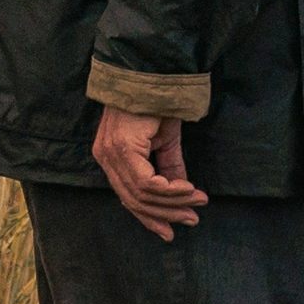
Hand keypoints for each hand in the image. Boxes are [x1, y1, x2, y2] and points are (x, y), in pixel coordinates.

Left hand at [91, 108, 204, 240]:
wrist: (153, 72)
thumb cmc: (157, 102)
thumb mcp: (165, 140)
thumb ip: (169, 168)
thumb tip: (180, 194)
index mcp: (111, 157)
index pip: (128, 196)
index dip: (150, 217)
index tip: (171, 231)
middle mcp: (106, 157)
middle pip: (134, 200)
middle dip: (166, 214)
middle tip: (193, 218)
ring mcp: (111, 153)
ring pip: (141, 194)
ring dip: (173, 202)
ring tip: (198, 201)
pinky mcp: (122, 148)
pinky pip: (146, 182)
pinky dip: (169, 190)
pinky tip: (187, 189)